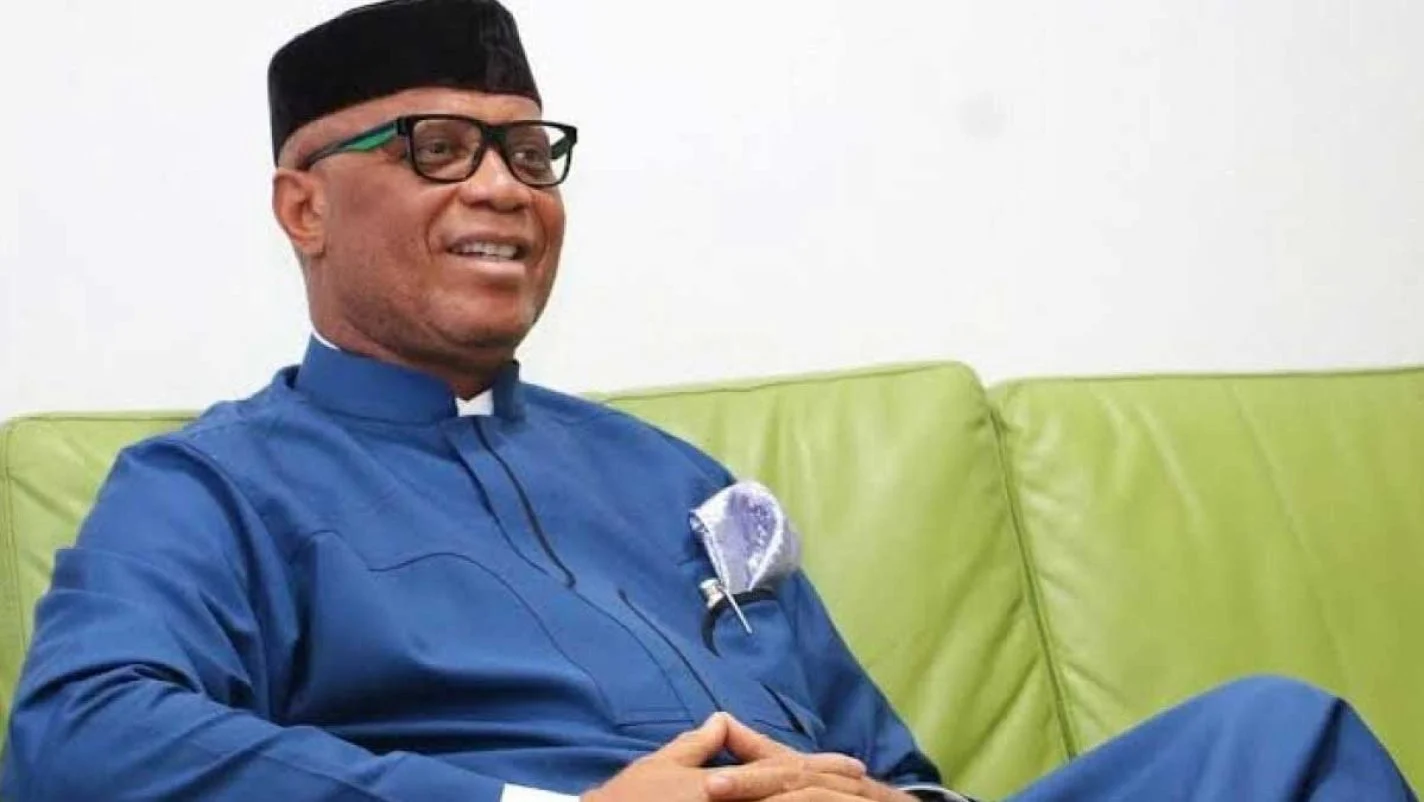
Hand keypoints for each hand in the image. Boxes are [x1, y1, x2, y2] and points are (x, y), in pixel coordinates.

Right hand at [583, 714, 878, 801]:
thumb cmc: (628, 800)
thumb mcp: (662, 766)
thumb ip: (697, 745)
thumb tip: (722, 723)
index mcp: (723, 784)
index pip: (781, 773)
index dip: (820, 769)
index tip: (853, 768)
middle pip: (794, 798)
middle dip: (833, 791)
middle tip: (866, 786)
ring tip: (852, 798)